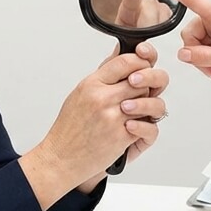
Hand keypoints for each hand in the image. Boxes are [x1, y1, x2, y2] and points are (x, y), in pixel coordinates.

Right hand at [40, 42, 169, 188]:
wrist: (61, 157)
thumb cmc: (70, 127)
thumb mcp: (80, 93)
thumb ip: (103, 75)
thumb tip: (120, 53)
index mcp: (92, 84)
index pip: (124, 61)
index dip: (140, 62)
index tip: (142, 67)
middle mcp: (102, 99)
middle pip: (141, 81)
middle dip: (144, 87)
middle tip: (139, 93)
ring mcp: (113, 118)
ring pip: (149, 101)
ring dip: (147, 106)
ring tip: (137, 111)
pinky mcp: (122, 137)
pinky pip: (148, 126)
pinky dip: (145, 127)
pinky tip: (135, 127)